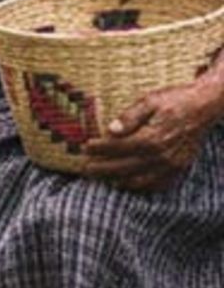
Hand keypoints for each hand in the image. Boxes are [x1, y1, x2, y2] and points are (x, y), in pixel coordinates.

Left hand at [81, 59, 223, 190]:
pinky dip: (141, 187)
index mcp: (154, 137)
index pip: (119, 147)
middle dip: (103, 169)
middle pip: (126, 167)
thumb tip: (111, 130)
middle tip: (85, 169)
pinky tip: (127, 183)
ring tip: (102, 179)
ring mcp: (173, 165)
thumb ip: (130, 116)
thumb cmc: (175, 100)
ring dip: (119, 181)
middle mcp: (163, 156)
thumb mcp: (150, 100)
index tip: (84, 148)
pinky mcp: (180, 169)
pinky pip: (158, 184)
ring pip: (141, 181)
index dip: (100, 149)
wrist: (204, 107)